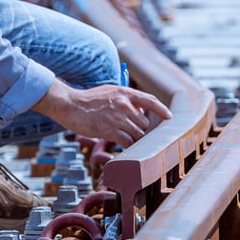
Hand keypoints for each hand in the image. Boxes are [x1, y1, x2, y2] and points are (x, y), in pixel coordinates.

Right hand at [39, 80, 170, 146]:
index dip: (162, 109)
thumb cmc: (88, 100)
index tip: (169, 117)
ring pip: (138, 134)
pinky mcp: (109, 130)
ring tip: (127, 141)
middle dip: (141, 130)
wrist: (70, 105)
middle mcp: (124, 104)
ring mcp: (117, 118)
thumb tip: (140, 111)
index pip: (150, 100)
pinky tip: (123, 147)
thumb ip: (125, 99)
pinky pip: (127, 142)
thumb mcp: (109, 91)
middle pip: (144, 124)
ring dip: (135, 140)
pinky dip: (128, 147)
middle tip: (134, 134)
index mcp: (124, 93)